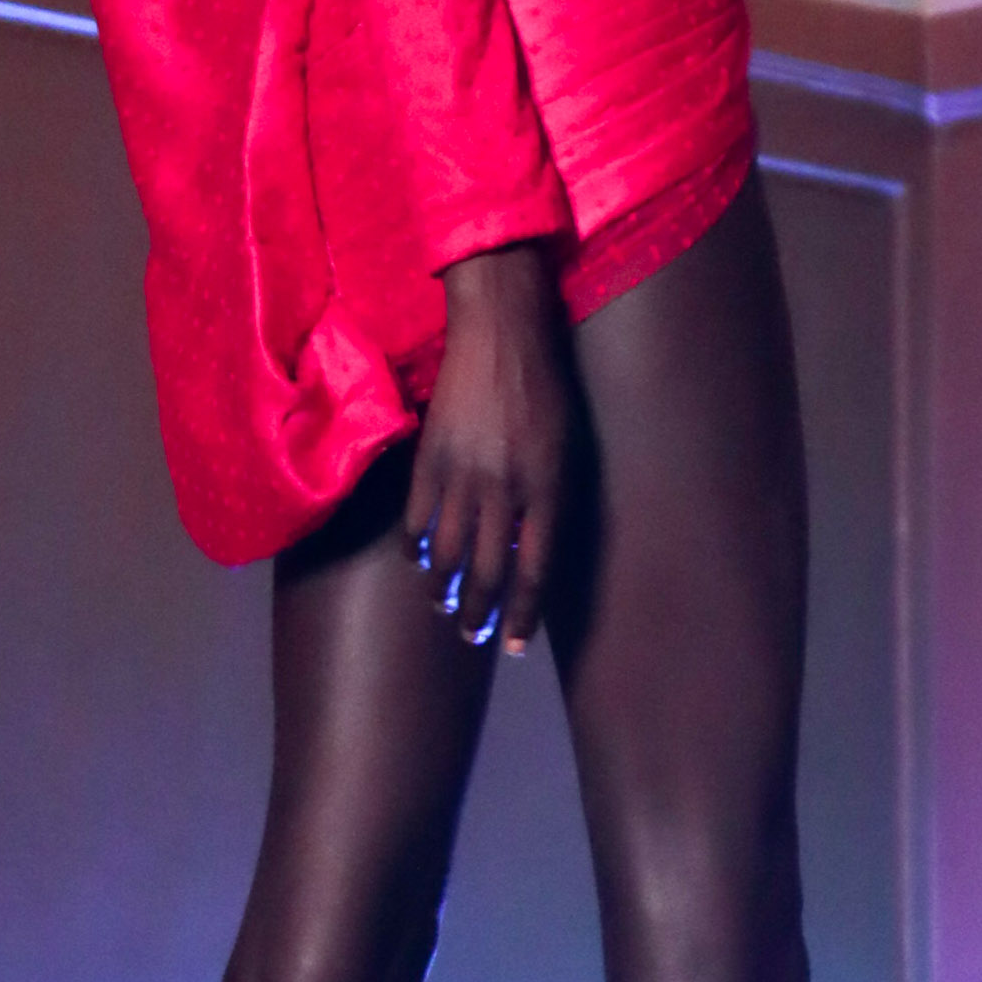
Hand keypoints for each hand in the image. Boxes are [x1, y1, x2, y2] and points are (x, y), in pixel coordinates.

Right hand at [411, 241, 570, 656]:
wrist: (502, 333)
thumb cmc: (547, 390)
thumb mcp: (566, 450)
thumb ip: (550, 503)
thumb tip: (528, 552)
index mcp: (548, 488)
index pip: (535, 570)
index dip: (524, 614)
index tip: (516, 647)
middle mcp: (505, 489)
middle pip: (487, 571)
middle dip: (480, 613)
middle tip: (472, 635)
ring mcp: (462, 474)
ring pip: (446, 553)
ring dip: (443, 588)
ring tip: (443, 606)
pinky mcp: (429, 457)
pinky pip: (416, 519)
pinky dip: (416, 548)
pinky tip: (418, 560)